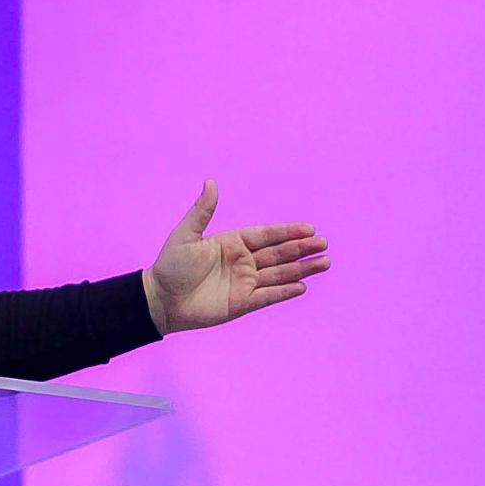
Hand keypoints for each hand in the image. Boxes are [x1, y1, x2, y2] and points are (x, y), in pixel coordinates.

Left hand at [142, 180, 328, 335]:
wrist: (160, 299)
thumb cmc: (170, 265)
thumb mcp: (186, 235)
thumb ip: (202, 211)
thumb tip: (211, 182)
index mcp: (232, 243)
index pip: (266, 235)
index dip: (287, 232)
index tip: (309, 228)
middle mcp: (242, 262)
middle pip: (278, 253)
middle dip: (301, 249)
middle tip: (323, 244)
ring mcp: (244, 283)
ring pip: (279, 274)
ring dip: (301, 269)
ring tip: (324, 263)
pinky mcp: (242, 303)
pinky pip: (268, 296)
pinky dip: (284, 291)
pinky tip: (302, 286)